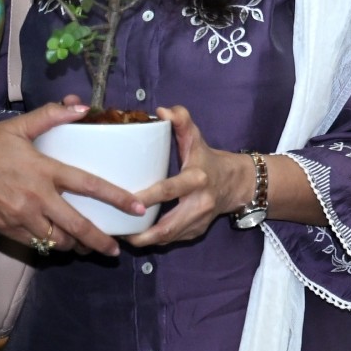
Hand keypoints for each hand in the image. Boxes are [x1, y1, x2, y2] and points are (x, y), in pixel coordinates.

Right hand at [0, 99, 138, 255]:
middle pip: (77, 226)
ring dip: (76, 244)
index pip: (89, 185)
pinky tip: (60, 243)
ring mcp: (21, 218)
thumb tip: (81, 105)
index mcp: (43, 171)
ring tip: (90, 245)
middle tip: (116, 249)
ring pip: (58, 240)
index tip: (138, 208)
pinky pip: (37, 244)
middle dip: (100, 240)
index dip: (117, 198)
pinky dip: (52, 245)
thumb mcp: (16, 127)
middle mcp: (36, 198)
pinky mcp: (7, 230)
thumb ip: (50, 116)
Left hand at [127, 106, 256, 247]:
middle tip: (114, 230)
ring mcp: (198, 222)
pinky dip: (151, 240)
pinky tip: (135, 236)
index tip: (124, 201)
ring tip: (117, 236)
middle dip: (140, 233)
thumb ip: (181, 122)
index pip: (168, 190)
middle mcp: (199, 204)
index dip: (146, 197)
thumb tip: (161, 110)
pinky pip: (170, 240)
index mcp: (196, 180)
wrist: (236, 184)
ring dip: (142, 240)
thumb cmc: (207, 159)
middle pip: (167, 226)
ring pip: (166, 238)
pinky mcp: (195, 233)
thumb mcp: (196, 138)